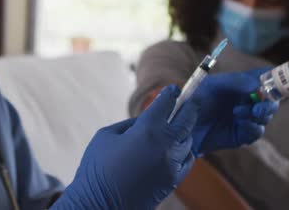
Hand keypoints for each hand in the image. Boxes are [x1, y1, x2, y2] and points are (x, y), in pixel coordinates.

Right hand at [52, 86, 198, 209]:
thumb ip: (129, 124)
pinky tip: (178, 146)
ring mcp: (171, 165)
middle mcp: (164, 146)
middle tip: (191, 100)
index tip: (173, 89)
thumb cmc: (97, 168)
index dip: (170, 94)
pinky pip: (187, 160)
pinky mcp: (173, 181)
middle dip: (189, 107)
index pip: (166, 105)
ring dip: (184, 130)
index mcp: (146, 131)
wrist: (100, 205)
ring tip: (180, 124)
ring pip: (188, 140)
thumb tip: (145, 119)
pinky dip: (185, 150)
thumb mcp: (106, 136)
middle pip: (186, 120)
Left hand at [188, 69, 278, 155]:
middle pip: (271, 99)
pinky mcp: (241, 135)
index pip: (264, 77)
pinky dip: (253, 127)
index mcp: (240, 84)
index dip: (274, 76)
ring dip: (259, 114)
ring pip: (265, 116)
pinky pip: (256, 132)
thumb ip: (235, 81)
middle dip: (270, 101)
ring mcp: (245, 118)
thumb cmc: (194, 100)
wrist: (182, 125)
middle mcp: (246, 100)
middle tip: (259, 104)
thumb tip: (258, 84)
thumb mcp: (211, 85)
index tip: (278, 77)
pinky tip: (243, 124)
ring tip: (238, 112)